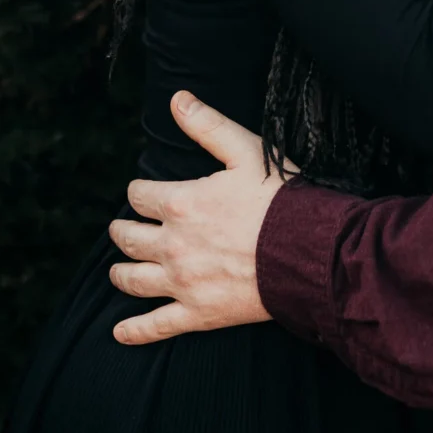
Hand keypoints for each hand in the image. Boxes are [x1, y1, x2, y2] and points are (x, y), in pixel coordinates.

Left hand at [108, 91, 282, 344]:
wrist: (312, 253)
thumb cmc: (283, 201)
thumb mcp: (247, 152)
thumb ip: (208, 125)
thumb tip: (176, 99)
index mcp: (181, 204)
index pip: (140, 195)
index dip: (140, 192)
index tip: (146, 193)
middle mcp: (173, 245)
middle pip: (129, 238)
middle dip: (123, 231)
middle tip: (125, 229)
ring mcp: (183, 283)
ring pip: (134, 280)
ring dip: (121, 273)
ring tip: (119, 269)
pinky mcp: (199, 314)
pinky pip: (156, 326)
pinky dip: (135, 331)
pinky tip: (119, 332)